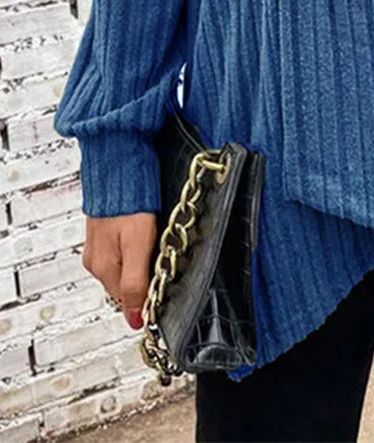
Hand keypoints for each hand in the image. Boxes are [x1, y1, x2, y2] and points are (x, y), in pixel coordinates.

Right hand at [83, 212, 156, 329]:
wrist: (119, 165)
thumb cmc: (130, 202)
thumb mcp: (137, 246)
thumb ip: (136, 283)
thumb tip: (135, 320)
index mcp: (103, 268)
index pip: (126, 301)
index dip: (146, 302)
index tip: (163, 297)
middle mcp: (97, 260)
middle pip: (124, 286)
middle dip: (144, 283)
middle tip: (164, 270)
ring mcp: (100, 244)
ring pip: (123, 268)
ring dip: (140, 266)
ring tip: (157, 252)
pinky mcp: (105, 229)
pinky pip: (121, 250)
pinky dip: (135, 250)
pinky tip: (145, 239)